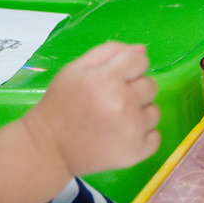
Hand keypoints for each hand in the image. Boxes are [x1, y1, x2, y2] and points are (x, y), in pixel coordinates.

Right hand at [21, 42, 160, 178]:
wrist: (48, 148)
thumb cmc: (61, 104)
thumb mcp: (75, 70)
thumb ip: (110, 52)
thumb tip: (143, 50)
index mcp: (107, 79)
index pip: (140, 60)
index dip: (128, 68)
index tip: (113, 79)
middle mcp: (123, 103)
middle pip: (150, 85)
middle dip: (133, 90)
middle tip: (109, 102)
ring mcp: (132, 129)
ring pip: (154, 111)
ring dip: (138, 114)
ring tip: (113, 121)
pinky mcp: (136, 152)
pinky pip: (155, 137)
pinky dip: (142, 137)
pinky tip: (120, 137)